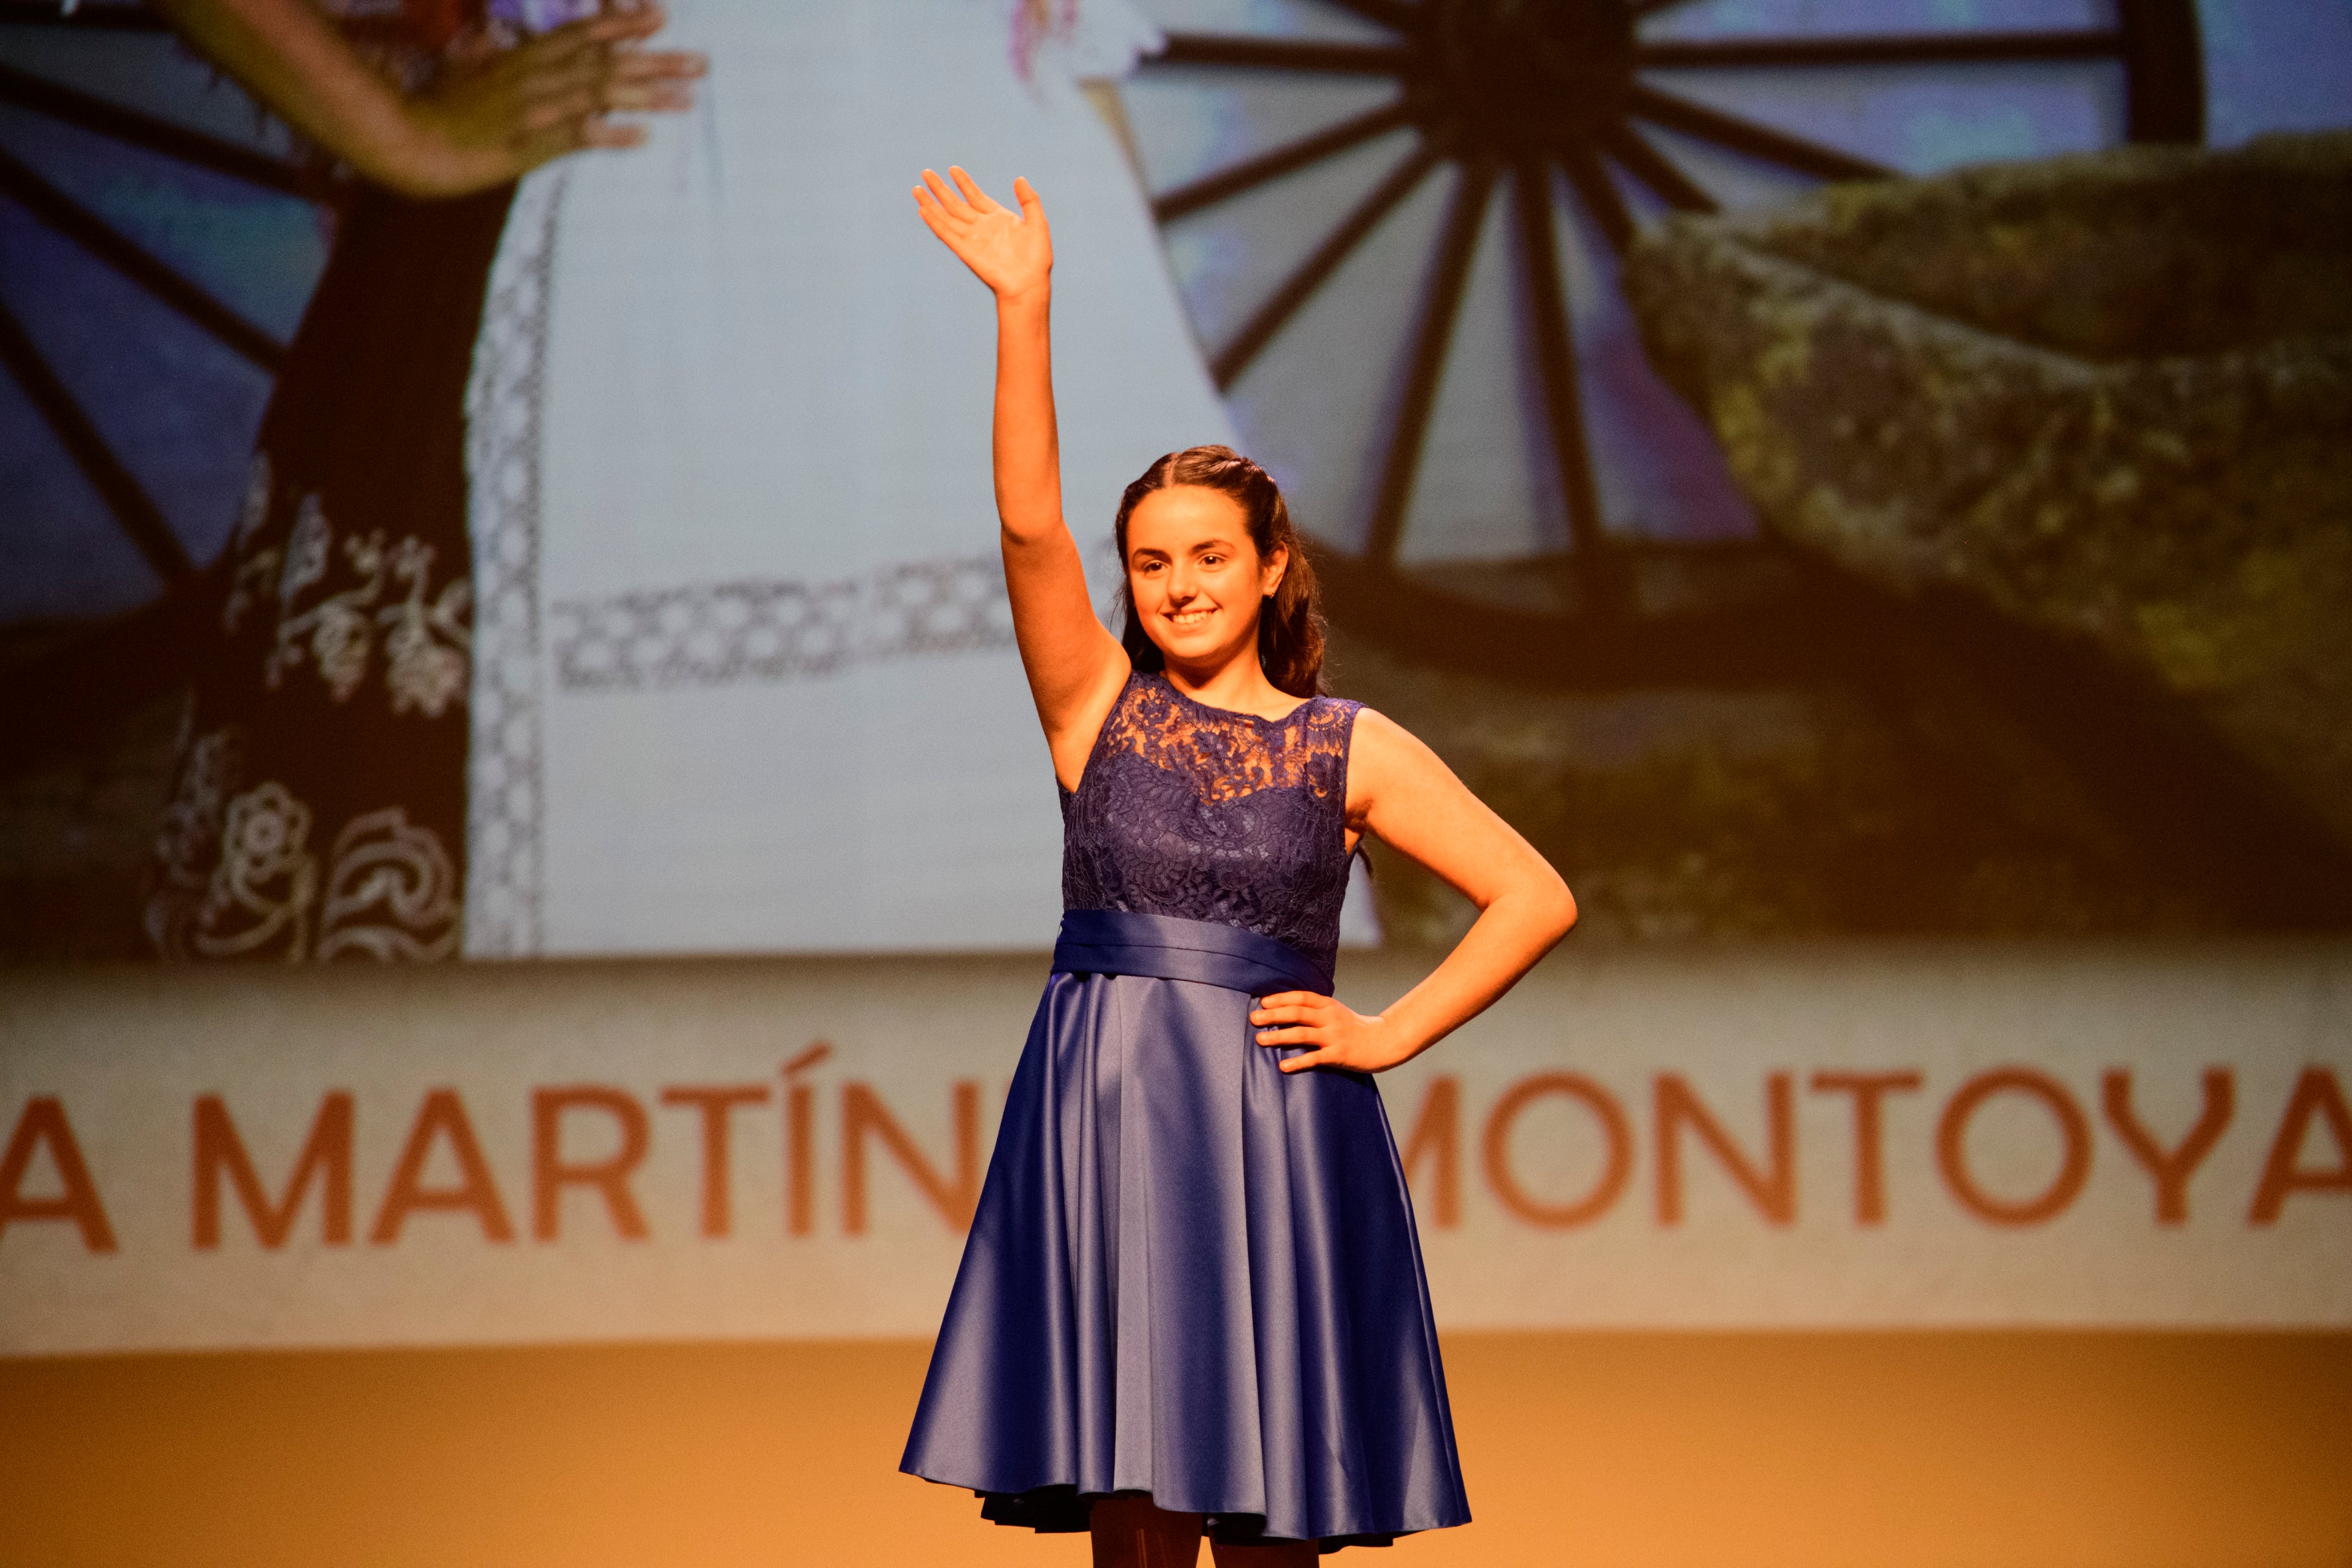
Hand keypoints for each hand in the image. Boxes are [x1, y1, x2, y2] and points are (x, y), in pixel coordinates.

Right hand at [396, 6, 704, 195]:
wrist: (417, 140)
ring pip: (602, 93)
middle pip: (608, 62)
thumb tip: (545, 56)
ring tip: (688, 99)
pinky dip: (612, 135)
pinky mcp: (531, 142)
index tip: (661, 18)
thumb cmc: (449, 109)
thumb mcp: (483, 72)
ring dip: (649, 95)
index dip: (623, 24)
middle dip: (658, 61)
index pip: (584, 33)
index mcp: (528, 57)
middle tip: (700, 64)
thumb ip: (518, 62)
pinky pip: (579, 135)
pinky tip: (643, 137)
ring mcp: (537, 107)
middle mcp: (538, 76)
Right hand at [913, 167, 1051, 302]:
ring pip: (947, 216)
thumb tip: (1019, 179)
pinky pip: (947, 234)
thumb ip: (1029, 200)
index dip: (963, 182)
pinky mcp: (966, 251)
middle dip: (941, 188)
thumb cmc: (1037, 259)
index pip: (975, 195)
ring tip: (917, 189)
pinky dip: (935, 222)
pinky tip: (923, 210)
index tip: (952, 169)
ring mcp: (972, 238)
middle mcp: (981, 226)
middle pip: (956, 203)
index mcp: (997, 218)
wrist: (1028, 285)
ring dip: (931, 204)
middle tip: (926, 173)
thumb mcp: (1038, 223)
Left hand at [1251, 992, 1420, 1073]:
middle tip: (1253, 1019)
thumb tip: (1285, 1009)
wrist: (1383, 1042)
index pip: (1301, 997)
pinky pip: (1315, 1058)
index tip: (1262, 1002)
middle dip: (1273, 1015)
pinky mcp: (1339, 1055)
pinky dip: (1298, 1062)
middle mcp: (1330, 1018)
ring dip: (1279, 1036)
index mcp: (1328, 1005)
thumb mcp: (1336, 1012)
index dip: (1281, 998)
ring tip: (1261, 1040)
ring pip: (1302, 1034)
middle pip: (1297, 1013)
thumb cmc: (1354, 1027)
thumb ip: (1315, 1010)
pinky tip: (1283, 1066)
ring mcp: (1334, 1036)